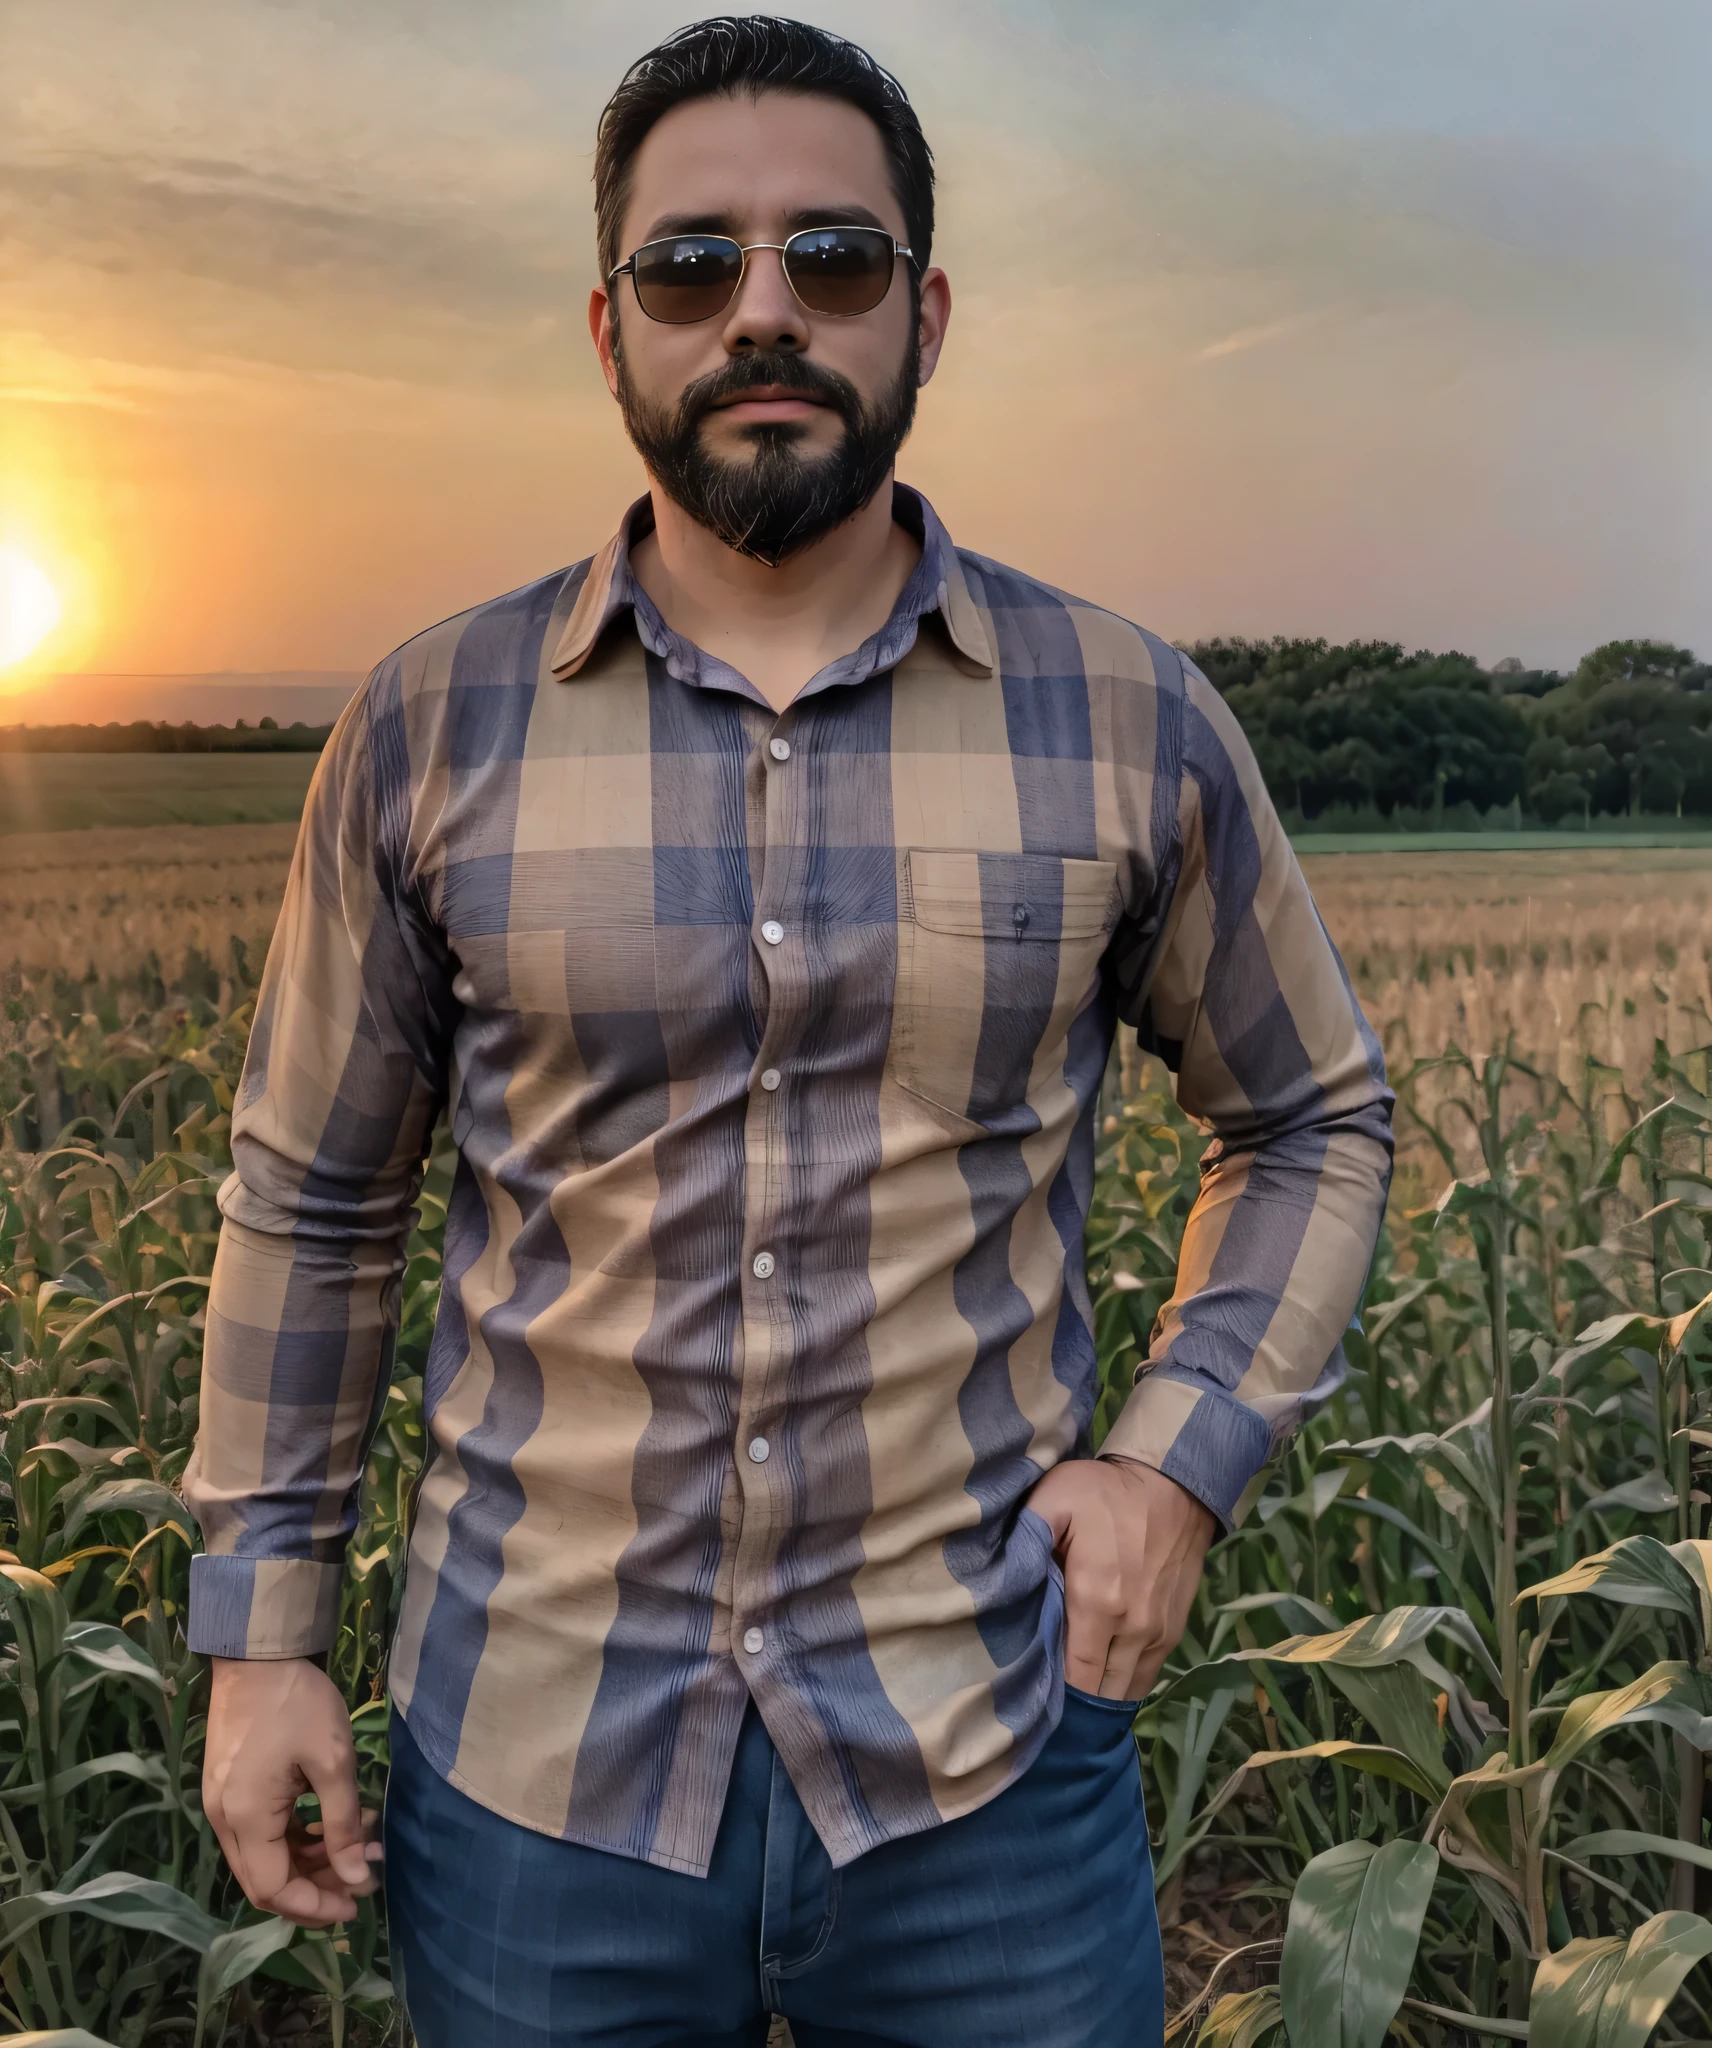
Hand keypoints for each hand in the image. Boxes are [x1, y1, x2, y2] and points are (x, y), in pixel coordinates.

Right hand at [203, 1656, 380, 1926]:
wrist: (257, 1654)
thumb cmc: (298, 1703)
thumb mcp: (332, 1761)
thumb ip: (343, 1825)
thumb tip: (359, 1878)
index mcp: (246, 1819)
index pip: (275, 1890)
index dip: (316, 1906)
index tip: (357, 1904)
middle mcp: (224, 1821)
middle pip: (266, 1880)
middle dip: (316, 1887)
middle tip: (363, 1876)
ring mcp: (222, 1805)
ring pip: (264, 1858)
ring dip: (309, 1861)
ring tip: (359, 1846)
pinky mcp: (229, 1789)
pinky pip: (260, 1833)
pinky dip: (293, 1837)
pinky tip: (329, 1824)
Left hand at [1027, 1458, 1215, 1700]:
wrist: (1173, 1483)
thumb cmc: (1107, 1492)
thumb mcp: (1054, 1498)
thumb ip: (1025, 1538)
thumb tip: (1001, 1580)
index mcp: (1097, 1602)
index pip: (1075, 1675)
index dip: (1054, 1694)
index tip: (1031, 1696)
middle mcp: (1132, 1628)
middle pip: (1102, 1692)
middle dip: (1076, 1703)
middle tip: (1046, 1702)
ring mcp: (1158, 1632)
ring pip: (1128, 1689)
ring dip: (1102, 1697)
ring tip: (1074, 1701)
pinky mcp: (1175, 1628)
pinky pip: (1149, 1674)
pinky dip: (1126, 1682)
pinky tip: (1104, 1682)